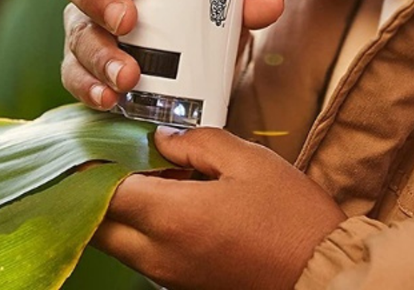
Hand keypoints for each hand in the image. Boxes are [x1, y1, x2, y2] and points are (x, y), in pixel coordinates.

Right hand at [57, 0, 284, 109]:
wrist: (197, 70)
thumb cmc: (204, 21)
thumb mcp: (226, 10)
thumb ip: (246, 1)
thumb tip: (269, 0)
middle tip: (128, 21)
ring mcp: (87, 25)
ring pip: (75, 29)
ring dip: (98, 52)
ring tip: (127, 75)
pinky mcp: (82, 65)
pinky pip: (73, 73)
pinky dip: (88, 86)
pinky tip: (108, 97)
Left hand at [94, 126, 345, 289]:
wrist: (320, 274)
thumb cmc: (290, 217)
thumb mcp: (248, 161)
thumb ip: (197, 142)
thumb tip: (162, 138)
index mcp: (173, 218)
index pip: (105, 192)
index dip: (93, 165)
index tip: (93, 140)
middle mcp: (160, 254)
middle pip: (99, 224)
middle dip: (96, 189)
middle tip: (113, 153)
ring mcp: (168, 274)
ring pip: (117, 240)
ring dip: (119, 207)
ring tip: (147, 169)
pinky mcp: (181, 282)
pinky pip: (141, 252)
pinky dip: (140, 224)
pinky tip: (169, 196)